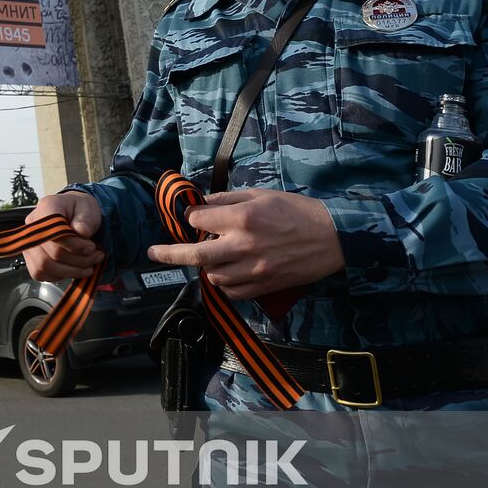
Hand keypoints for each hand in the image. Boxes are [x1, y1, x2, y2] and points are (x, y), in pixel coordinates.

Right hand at [22, 191, 104, 282]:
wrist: (73, 214)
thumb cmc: (80, 210)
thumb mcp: (89, 208)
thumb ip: (86, 219)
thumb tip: (82, 232)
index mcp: (47, 208)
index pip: (55, 233)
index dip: (76, 246)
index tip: (92, 247)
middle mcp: (32, 225)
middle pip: (51, 253)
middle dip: (78, 260)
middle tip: (95, 257)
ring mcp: (28, 242)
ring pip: (45, 266)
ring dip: (71, 271)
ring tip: (88, 266)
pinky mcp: (30, 257)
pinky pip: (40, 273)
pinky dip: (60, 275)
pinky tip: (73, 269)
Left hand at [146, 190, 344, 299]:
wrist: (334, 237)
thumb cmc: (298, 211)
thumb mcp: (262, 195)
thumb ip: (228, 201)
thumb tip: (202, 204)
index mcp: (243, 219)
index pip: (199, 221)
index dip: (193, 218)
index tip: (194, 218)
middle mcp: (244, 246)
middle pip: (195, 255)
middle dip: (169, 254)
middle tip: (153, 252)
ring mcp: (253, 270)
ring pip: (212, 275)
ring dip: (204, 266)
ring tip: (212, 256)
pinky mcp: (263, 287)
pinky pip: (231, 292)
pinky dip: (223, 283)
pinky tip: (226, 272)